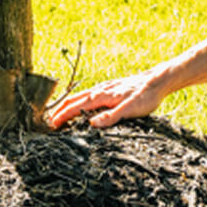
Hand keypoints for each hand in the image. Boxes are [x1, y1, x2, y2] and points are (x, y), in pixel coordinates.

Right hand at [48, 66, 172, 128]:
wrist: (158, 81)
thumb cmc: (145, 95)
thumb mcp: (130, 109)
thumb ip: (111, 117)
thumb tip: (91, 124)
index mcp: (101, 96)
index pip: (74, 106)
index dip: (61, 116)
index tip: (50, 126)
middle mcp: (100, 90)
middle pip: (73, 99)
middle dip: (59, 110)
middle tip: (49, 122)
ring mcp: (105, 88)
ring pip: (80, 96)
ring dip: (68, 105)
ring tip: (60, 115)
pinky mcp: (111, 88)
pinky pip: (89, 95)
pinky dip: (79, 101)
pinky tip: (82, 106)